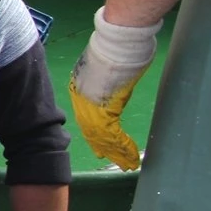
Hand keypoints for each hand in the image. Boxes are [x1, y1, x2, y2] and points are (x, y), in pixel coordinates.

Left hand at [69, 6, 161, 170]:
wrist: (114, 46)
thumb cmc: (112, 50)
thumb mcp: (102, 68)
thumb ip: (102, 82)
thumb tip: (108, 85)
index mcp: (80, 91)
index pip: (86, 118)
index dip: (94, 134)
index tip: (99, 147)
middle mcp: (82, 101)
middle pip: (92, 131)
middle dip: (103, 147)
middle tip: (109, 159)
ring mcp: (92, 107)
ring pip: (103, 137)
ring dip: (116, 152)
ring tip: (126, 165)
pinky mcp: (106, 110)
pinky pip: (113, 134)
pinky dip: (123, 147)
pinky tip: (130, 157)